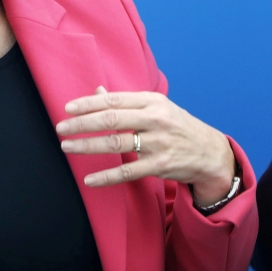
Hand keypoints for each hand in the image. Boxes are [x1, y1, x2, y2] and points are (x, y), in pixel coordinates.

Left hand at [56, 87, 235, 205]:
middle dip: (82, 124)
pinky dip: (106, 176)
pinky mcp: (160, 165)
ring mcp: (158, 143)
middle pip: (112, 119)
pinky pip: (128, 171)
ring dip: (87, 146)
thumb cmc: (178, 127)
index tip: (68, 108)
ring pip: (116, 143)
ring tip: (67, 147)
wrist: (209, 152)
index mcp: (153, 101)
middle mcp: (155, 119)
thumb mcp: (157, 107)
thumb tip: (97, 91)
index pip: (115, 100)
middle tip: (61, 128)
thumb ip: (127, 102)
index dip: (89, 103)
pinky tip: (89, 178)